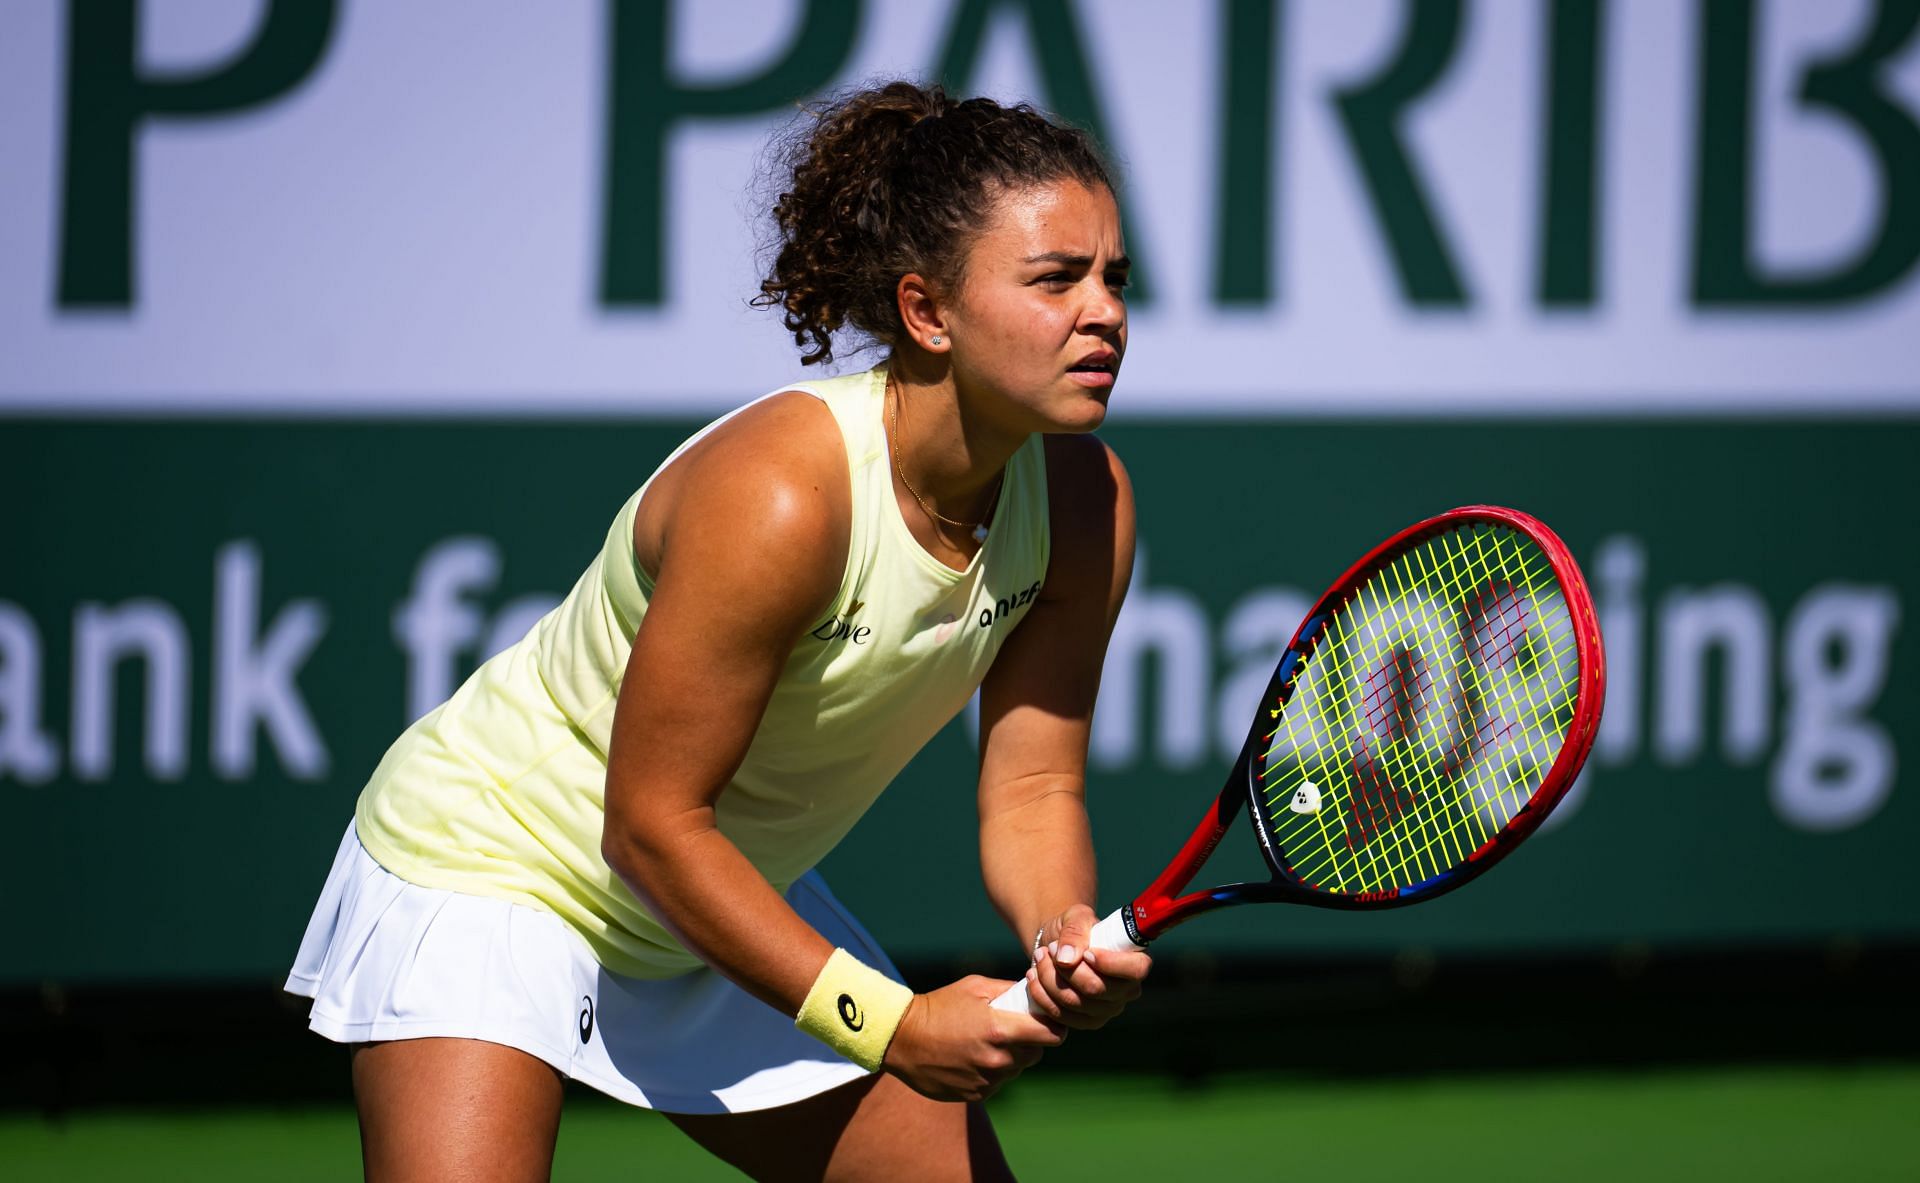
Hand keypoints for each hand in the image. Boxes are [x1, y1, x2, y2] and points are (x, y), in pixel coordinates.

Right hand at [883, 975, 1064, 1101]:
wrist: (903, 1038)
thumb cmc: (940, 1006)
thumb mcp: (976, 986)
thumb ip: (1010, 990)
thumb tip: (1035, 992)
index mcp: (1001, 1030)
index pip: (1052, 1035)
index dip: (1055, 1026)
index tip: (1048, 1021)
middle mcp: (997, 1059)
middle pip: (1036, 1053)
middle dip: (1029, 1040)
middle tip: (1010, 1028)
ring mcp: (987, 1080)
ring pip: (1016, 1069)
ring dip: (1010, 1057)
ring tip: (985, 1042)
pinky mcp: (976, 1095)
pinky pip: (998, 1083)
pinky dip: (992, 1072)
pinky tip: (972, 1057)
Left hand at [1020, 904, 1151, 1029]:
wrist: (1057, 947)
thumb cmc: (1074, 929)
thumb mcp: (1075, 917)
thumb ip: (1075, 932)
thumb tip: (1068, 959)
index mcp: (1135, 962)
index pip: (1136, 970)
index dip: (1110, 963)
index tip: (1086, 952)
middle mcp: (1126, 991)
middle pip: (1096, 989)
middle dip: (1066, 968)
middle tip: (1050, 948)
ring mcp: (1106, 1011)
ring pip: (1074, 1002)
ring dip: (1049, 978)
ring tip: (1040, 955)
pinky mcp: (1084, 1022)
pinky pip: (1060, 1015)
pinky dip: (1041, 994)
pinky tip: (1033, 975)